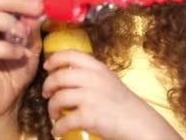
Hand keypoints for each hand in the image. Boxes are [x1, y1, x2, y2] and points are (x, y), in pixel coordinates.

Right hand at [0, 0, 44, 116]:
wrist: (8, 98)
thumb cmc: (19, 65)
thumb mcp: (32, 41)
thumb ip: (33, 24)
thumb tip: (41, 5)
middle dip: (15, 0)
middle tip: (37, 7)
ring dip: (4, 21)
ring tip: (24, 32)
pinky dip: (2, 48)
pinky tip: (20, 54)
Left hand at [43, 50, 181, 139]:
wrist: (138, 122)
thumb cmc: (123, 103)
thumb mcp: (109, 80)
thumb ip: (91, 74)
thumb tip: (65, 74)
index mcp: (98, 68)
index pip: (71, 54)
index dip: (55, 59)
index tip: (47, 66)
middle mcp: (93, 79)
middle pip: (58, 77)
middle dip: (47, 86)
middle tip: (47, 94)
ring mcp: (90, 97)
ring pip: (57, 98)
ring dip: (51, 108)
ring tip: (55, 115)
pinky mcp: (88, 116)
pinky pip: (63, 122)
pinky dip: (57, 128)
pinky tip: (58, 130)